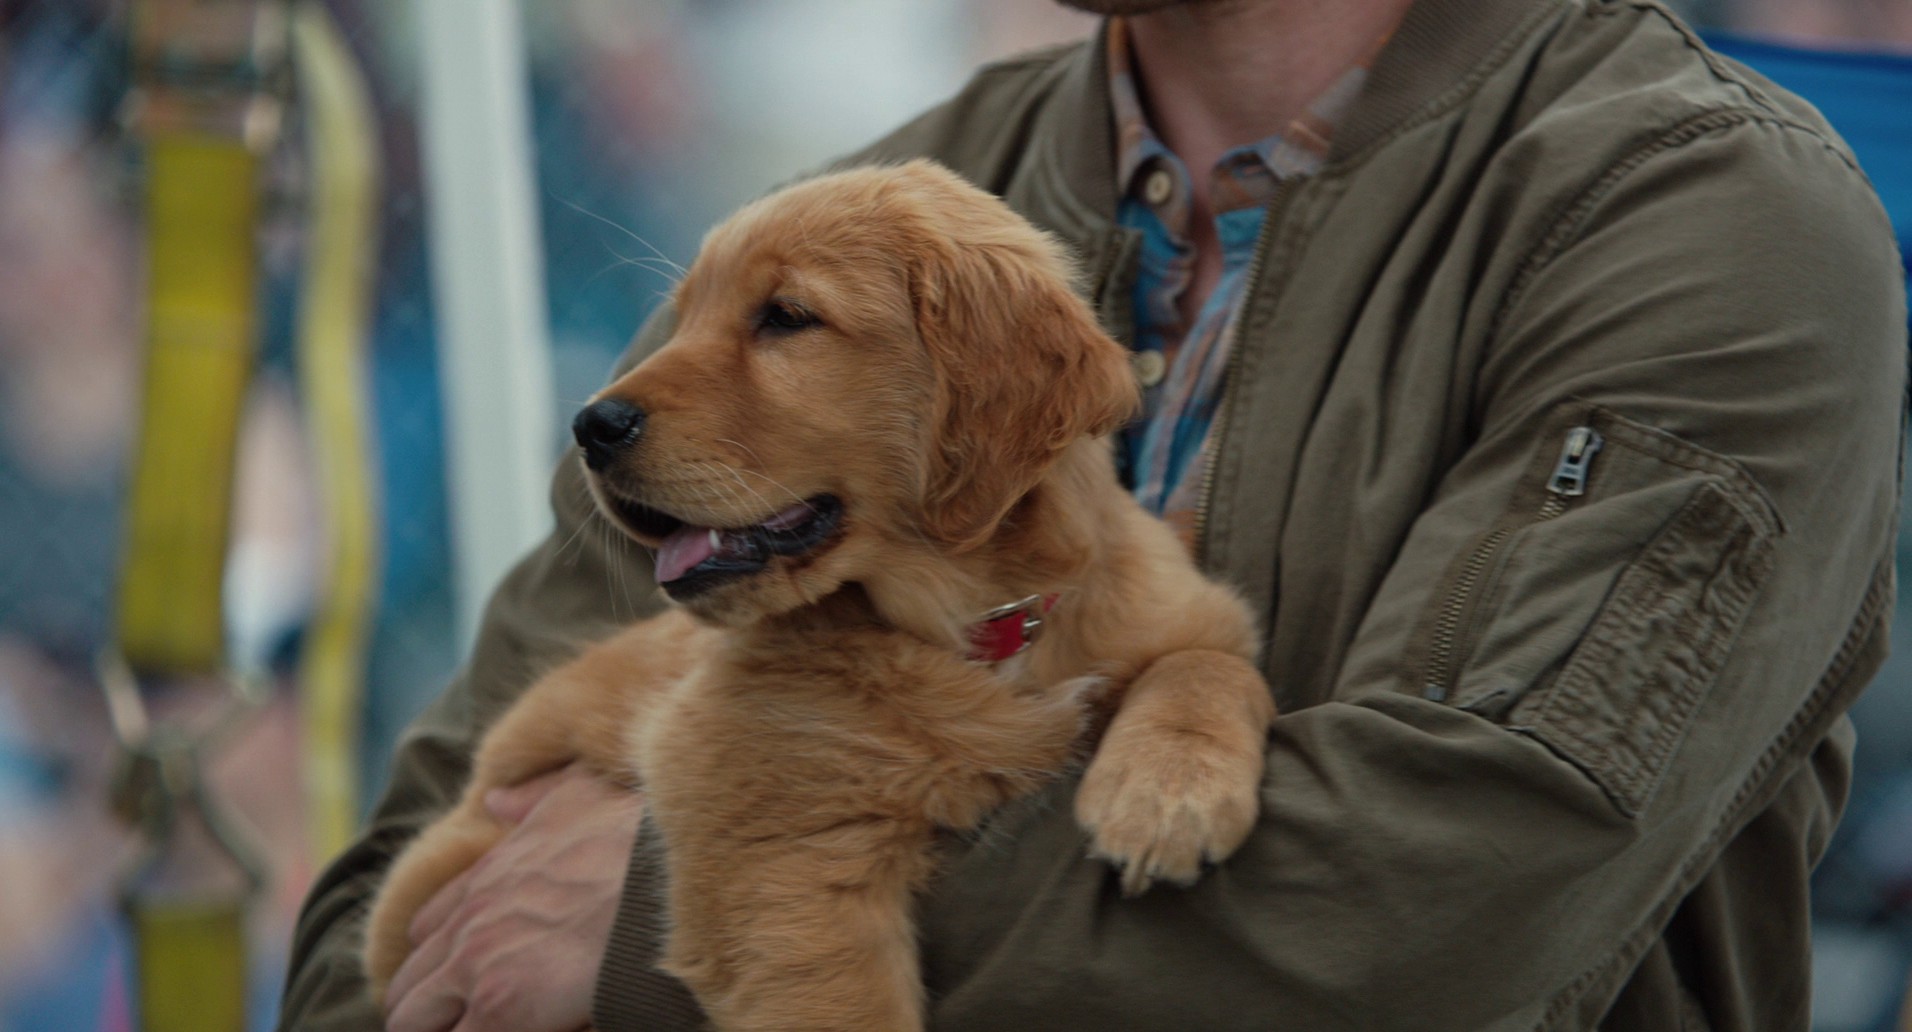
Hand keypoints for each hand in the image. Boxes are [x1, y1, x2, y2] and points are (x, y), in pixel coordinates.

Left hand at [383, 763, 643, 1031]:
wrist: (661, 879)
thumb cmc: (633, 838)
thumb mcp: (579, 795)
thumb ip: (533, 799)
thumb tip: (496, 800)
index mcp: (485, 879)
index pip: (426, 929)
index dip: (438, 958)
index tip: (458, 978)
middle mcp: (468, 924)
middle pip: (408, 986)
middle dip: (426, 1010)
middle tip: (459, 1022)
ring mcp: (476, 969)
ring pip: (412, 1022)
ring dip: (439, 1031)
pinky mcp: (499, 1011)